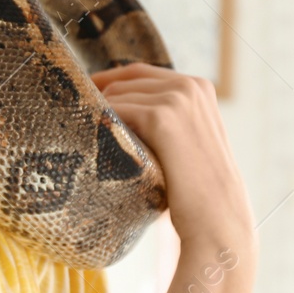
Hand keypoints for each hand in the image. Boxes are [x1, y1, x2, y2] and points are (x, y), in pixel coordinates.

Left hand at [90, 63, 254, 251]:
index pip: (138, 72)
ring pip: (116, 96)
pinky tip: (96, 145)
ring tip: (87, 137)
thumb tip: (112, 101)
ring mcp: (177, 99)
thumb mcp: (184, 139)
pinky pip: (116, 112)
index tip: (84, 94)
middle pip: (124, 81)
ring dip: (99, 116)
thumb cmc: (195, 187)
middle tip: (76, 118)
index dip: (107, 82)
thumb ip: (163, 115)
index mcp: (198, 86)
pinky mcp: (162, 117)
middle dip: (99, 98)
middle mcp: (190, 85)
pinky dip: (102, 126)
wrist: (217, 219)